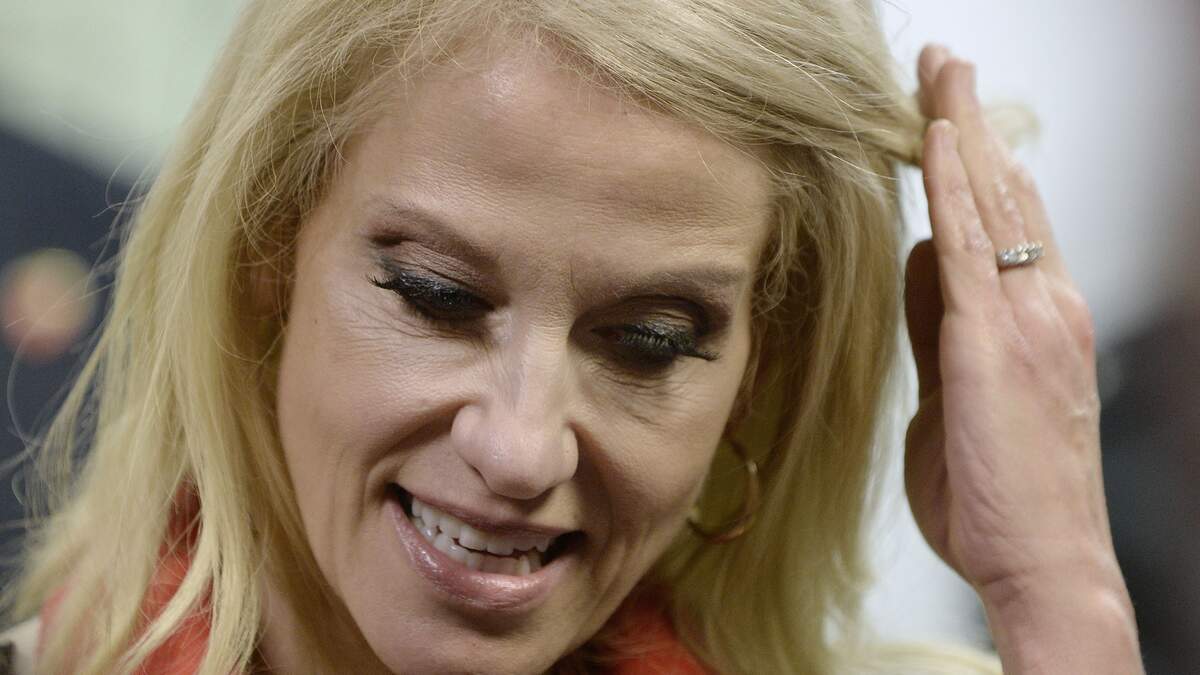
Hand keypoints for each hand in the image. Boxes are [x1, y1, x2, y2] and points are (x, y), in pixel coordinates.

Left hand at [903, 45, 1130, 617]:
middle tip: (943, 64)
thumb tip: (921, 264)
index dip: (979, 159)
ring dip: (960, 129)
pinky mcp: (995, 344)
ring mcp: (1028, 320)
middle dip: (970, 121)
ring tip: (938, 71)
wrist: (1046, 564)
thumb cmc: (1001, 495)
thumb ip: (940, 329)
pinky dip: (956, 186)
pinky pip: (972, 246)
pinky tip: (937, 138)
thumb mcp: (959, 396)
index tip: (949, 112)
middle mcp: (1045, 305)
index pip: (1009, 218)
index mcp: (1039, 319)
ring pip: (993, 202)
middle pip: (1006, 191)